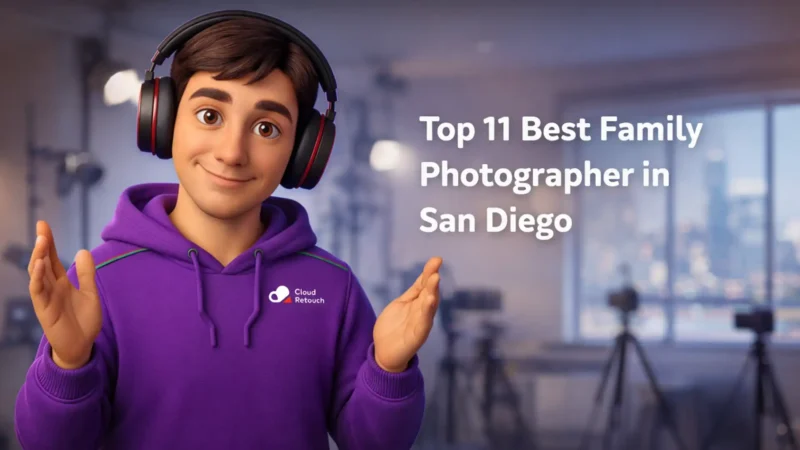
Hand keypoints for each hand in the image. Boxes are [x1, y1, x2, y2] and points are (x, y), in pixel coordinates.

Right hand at [28, 220, 100, 369]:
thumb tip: (82, 251)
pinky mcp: (43, 309)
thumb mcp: (90, 293)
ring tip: (42, 241)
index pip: (52, 258)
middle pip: (43, 261)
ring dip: (38, 257)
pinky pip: (37, 291)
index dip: (49, 242)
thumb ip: (85, 274)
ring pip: (37, 274)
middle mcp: (50, 287)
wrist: (82, 346)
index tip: (44, 224)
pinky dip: (37, 277)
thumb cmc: (84, 321)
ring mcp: (45, 297)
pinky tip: (39, 265)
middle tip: (42, 227)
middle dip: (42, 245)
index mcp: (61, 282)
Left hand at [373, 257, 441, 372]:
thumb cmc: (393, 327)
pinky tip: (430, 300)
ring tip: (435, 279)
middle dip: (432, 279)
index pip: (424, 285)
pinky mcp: (418, 335)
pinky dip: (427, 311)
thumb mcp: (401, 304)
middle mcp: (422, 311)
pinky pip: (424, 321)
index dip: (429, 272)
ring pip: (429, 305)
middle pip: (429, 292)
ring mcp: (421, 322)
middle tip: (436, 266)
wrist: (385, 353)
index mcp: (417, 303)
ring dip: (432, 292)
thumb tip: (424, 275)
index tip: (436, 259)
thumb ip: (413, 292)